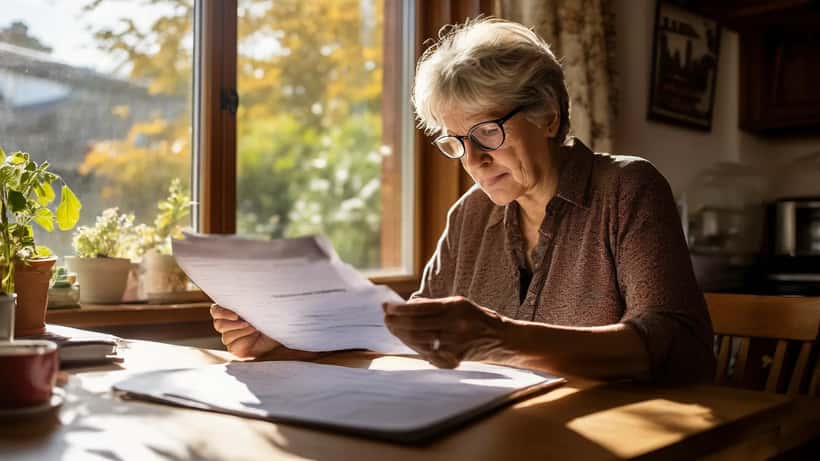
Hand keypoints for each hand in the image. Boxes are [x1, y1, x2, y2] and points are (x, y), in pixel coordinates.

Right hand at [210, 304, 279, 358]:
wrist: (282, 331)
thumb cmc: (271, 317)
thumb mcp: (260, 308)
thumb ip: (248, 304)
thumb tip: (242, 297)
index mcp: (230, 312)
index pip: (216, 311)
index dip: (222, 312)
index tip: (236, 315)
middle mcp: (228, 325)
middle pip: (218, 324)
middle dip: (234, 324)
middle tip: (249, 323)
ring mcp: (231, 338)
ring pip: (226, 336)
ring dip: (242, 331)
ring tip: (256, 329)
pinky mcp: (235, 349)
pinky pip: (233, 346)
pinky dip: (245, 341)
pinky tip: (254, 338)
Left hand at [382, 296, 509, 368]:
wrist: (503, 340)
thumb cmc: (477, 319)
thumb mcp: (459, 304)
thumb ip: (434, 306)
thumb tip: (406, 306)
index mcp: (455, 308)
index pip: (419, 309)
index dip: (399, 309)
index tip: (386, 306)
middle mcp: (455, 326)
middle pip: (415, 326)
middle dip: (395, 322)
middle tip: (385, 317)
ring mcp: (454, 345)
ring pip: (417, 341)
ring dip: (401, 335)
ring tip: (392, 328)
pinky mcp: (454, 360)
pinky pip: (427, 354)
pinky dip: (414, 347)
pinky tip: (406, 340)